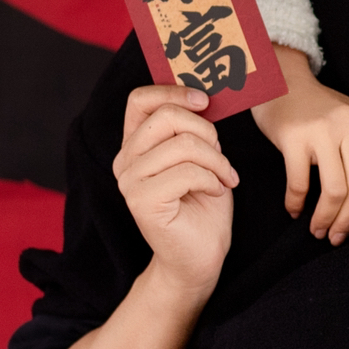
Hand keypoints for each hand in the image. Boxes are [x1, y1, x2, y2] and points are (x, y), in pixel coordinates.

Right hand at [114, 85, 236, 295]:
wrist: (199, 257)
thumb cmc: (202, 205)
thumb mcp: (201, 157)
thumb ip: (193, 129)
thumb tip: (203, 96)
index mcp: (135, 144)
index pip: (140, 99)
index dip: (173, 91)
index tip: (204, 101)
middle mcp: (125, 160)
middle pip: (166, 116)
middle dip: (206, 132)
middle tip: (221, 156)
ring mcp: (129, 181)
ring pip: (183, 145)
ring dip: (216, 161)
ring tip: (223, 178)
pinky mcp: (141, 201)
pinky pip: (187, 172)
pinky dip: (212, 179)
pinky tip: (215, 192)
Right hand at [252, 46, 348, 244]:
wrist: (282, 80)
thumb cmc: (318, 108)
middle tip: (338, 236)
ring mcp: (322, 130)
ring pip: (334, 190)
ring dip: (326, 218)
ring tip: (318, 231)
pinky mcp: (294, 137)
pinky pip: (300, 183)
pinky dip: (297, 203)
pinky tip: (294, 211)